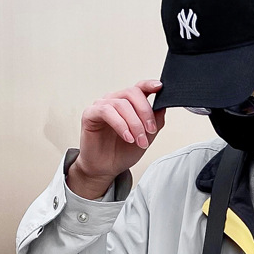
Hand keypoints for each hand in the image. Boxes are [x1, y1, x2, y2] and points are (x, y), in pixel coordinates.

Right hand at [68, 79, 166, 196]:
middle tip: (151, 130)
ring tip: (139, 140)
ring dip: (134, 123)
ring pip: (122, 104)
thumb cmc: (122, 152)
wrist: (106, 169)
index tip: (159, 87)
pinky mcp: (90, 114)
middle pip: (132, 93)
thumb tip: (163, 106)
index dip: (149, 85)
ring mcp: (102, 106)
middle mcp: (114, 101)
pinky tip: (127, 137)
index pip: (139, 88)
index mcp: (128, 103)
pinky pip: (106, 112)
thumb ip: (156, 122)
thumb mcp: (146, 138)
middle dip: (145, 112)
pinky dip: (120, 124)